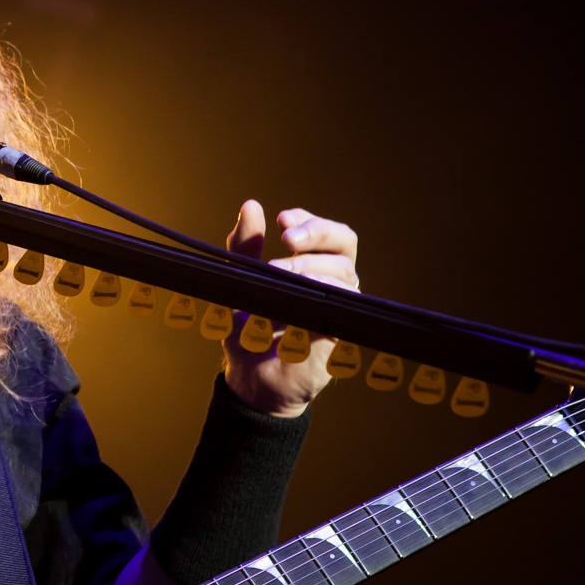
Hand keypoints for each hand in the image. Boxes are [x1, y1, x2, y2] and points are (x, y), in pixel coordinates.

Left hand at [222, 201, 360, 417]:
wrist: (250, 379)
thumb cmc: (249, 330)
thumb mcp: (240, 282)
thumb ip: (245, 247)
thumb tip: (251, 206)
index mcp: (316, 267)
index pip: (329, 232)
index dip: (310, 221)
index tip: (283, 220)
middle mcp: (333, 284)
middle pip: (344, 243)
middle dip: (316, 234)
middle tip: (286, 239)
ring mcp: (338, 309)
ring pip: (344, 273)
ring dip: (311, 265)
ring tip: (279, 269)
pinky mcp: (339, 335)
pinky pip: (342, 307)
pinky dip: (320, 294)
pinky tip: (297, 293)